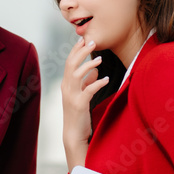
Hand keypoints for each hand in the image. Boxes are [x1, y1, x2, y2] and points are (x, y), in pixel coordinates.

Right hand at [61, 39, 108, 168]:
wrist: (73, 134)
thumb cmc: (78, 114)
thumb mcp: (82, 95)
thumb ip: (86, 82)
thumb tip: (95, 71)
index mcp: (66, 84)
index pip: (68, 63)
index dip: (75, 51)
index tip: (83, 40)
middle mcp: (66, 88)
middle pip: (71, 64)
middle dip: (80, 52)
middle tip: (91, 42)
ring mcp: (72, 96)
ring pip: (77, 74)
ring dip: (89, 65)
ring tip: (100, 59)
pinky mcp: (79, 104)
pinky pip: (89, 90)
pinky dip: (97, 83)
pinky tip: (107, 79)